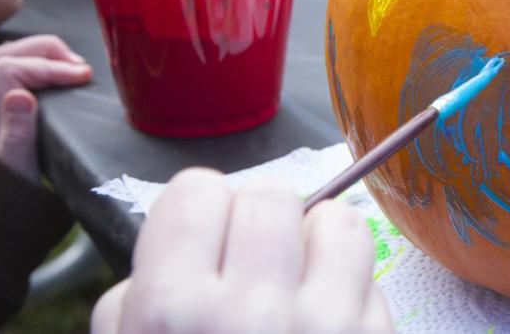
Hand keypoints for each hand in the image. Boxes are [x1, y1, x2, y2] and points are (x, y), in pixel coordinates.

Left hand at [0, 35, 91, 182]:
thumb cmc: (8, 193)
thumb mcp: (18, 167)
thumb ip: (18, 131)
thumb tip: (20, 94)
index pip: (14, 68)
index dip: (52, 65)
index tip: (82, 76)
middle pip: (5, 54)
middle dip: (45, 51)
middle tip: (78, 66)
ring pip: (0, 58)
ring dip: (35, 52)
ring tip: (66, 64)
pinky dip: (25, 62)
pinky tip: (44, 74)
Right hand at [91, 170, 393, 333]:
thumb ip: (136, 296)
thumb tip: (178, 241)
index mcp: (174, 310)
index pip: (198, 189)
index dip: (197, 212)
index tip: (201, 240)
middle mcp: (253, 312)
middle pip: (271, 196)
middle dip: (259, 223)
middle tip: (250, 266)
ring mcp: (326, 328)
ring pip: (340, 221)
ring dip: (318, 243)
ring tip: (298, 283)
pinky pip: (373, 279)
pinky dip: (351, 293)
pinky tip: (327, 327)